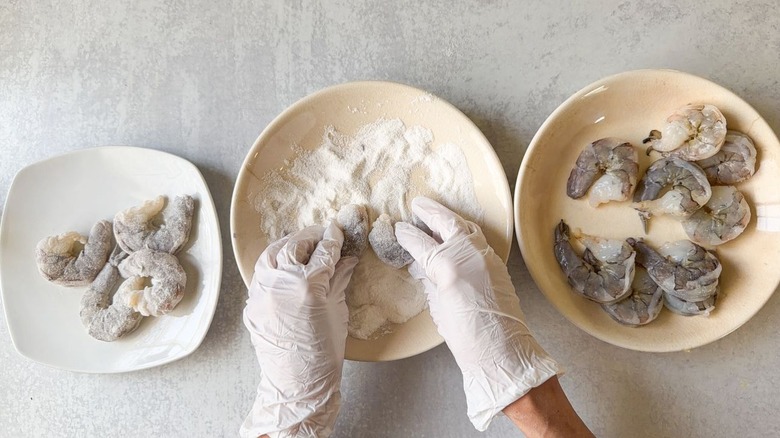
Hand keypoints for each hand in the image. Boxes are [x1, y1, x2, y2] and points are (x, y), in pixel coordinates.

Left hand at [240, 223, 357, 437]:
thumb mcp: (337, 311)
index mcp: (307, 286)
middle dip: (309, 237)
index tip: (339, 230)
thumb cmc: (325, 352)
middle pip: (294, 246)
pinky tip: (286, 268)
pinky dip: (274, 266)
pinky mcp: (252, 305)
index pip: (323, 252)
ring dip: (287, 246)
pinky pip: (261, 275)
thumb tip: (347, 258)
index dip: (333, 239)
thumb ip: (339, 279)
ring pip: (270, 255)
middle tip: (322, 235)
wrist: (297, 384)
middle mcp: (280, 284)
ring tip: (301, 245)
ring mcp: (261, 294)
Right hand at [395, 197, 559, 430]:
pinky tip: (456, 236)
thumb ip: (429, 280)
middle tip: (417, 205)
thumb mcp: (438, 307)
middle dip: (430, 212)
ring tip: (436, 215)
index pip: (420, 242)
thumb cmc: (465, 335)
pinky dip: (465, 232)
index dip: (406, 235)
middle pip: (446, 223)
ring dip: (450, 219)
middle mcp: (468, 253)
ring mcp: (486, 256)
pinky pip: (478, 239)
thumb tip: (422, 265)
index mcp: (447, 265)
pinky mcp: (497, 264)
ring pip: (466, 227)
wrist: (501, 350)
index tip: (398, 229)